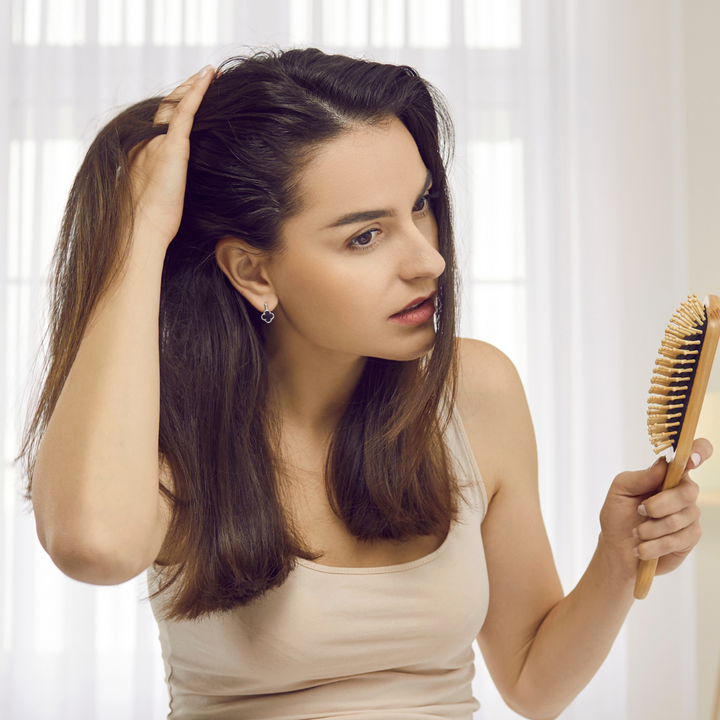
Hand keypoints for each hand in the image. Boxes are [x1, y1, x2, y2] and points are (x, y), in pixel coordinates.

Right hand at [127, 65, 214, 247]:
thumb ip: (169, 190)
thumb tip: (179, 200)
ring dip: (193, 86)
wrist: (142, 231)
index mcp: (142, 155)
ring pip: (175, 104)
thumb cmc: (150, 226)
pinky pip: (185, 110)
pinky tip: (209, 77)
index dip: (174, 109)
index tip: (189, 99)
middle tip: (203, 78)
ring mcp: (157, 142)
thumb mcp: (162, 203)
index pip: (160, 124)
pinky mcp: (171, 146)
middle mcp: (146, 142)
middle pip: (166, 108)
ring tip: (210, 73)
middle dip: (184, 92)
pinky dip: (197, 91)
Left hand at [598, 438, 711, 579]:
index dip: (698, 451)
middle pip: (687, 492)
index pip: (692, 455)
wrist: (617, 549)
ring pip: (680, 518)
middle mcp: (682, 492)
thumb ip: (639, 477)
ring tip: (637, 532)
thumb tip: (663, 464)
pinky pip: (678, 539)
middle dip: (658, 505)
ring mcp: (689, 515)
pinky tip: (642, 547)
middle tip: (640, 510)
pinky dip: (654, 544)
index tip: (690, 459)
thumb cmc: (618, 515)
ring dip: (651, 528)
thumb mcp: (619, 491)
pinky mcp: (690, 537)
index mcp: (667, 475)